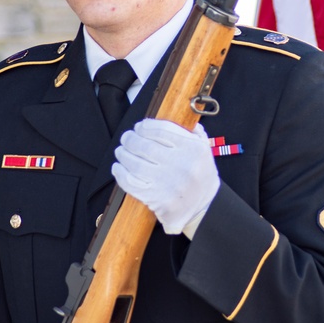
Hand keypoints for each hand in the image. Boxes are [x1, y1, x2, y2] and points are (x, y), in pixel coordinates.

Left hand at [112, 119, 219, 238]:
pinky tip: (118, 168)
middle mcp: (182, 165)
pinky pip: (131, 183)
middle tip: (126, 138)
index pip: (162, 130)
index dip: (145, 126)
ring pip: (135, 164)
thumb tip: (173, 115)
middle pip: (145, 146)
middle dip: (130, 139)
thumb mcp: (205, 149)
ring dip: (123, 155)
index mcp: (194, 149)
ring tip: (121, 151)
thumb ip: (191, 132)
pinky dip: (120, 174)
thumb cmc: (201, 175)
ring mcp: (168, 183)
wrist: (204, 207)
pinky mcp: (157, 199)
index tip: (139, 127)